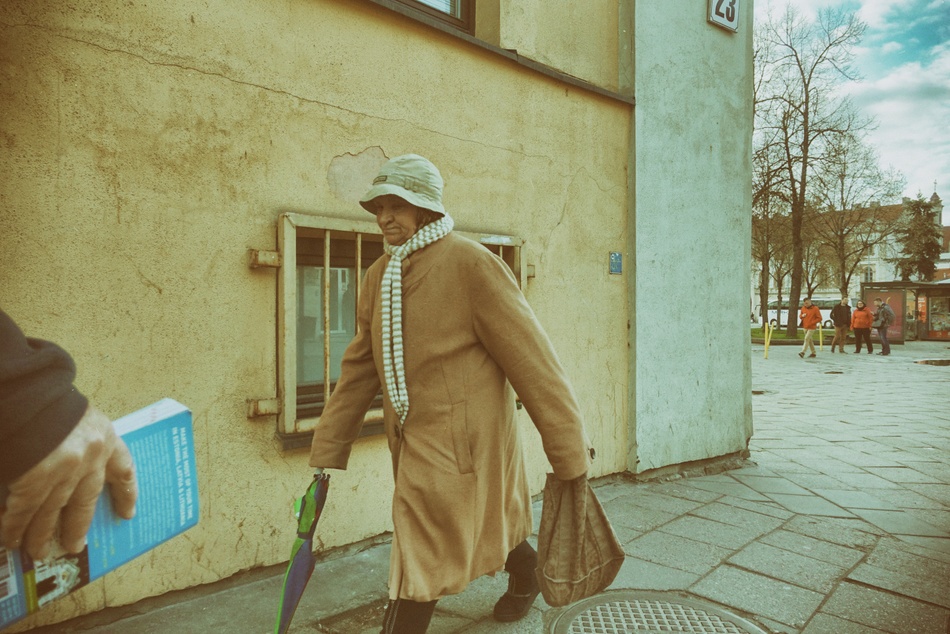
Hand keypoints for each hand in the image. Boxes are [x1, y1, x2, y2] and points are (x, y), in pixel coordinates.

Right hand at [0, 405, 136, 559]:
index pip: (123, 470)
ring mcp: (63, 472)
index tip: (128, 513)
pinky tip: (9, 540)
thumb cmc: (50, 400)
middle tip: (74, 545)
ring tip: (38, 551)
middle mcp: (90, 459)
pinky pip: (24, 512)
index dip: (126, 493)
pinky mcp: (34, 481)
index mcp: (105, 437)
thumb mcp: (77, 416)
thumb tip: (66, 470)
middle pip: (84, 501)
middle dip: (77, 526)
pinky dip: (14, 527)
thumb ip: (79, 442)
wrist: (30, 393)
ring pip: (52, 512)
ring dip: (41, 534)